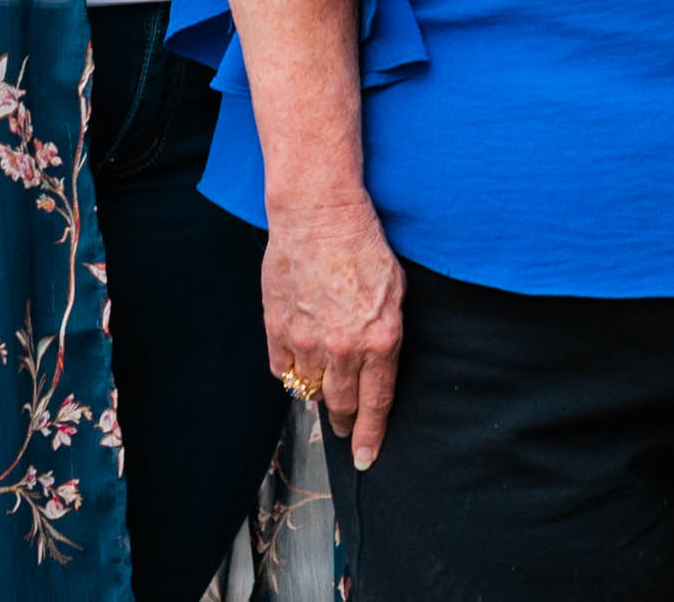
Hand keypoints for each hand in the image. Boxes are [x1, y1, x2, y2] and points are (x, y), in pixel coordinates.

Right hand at [266, 192, 408, 467]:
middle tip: (345, 428)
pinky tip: (299, 365)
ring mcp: (307, 341)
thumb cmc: (365, 248)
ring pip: (311, 389)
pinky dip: (292, 372)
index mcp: (380, 341)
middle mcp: (343, 348)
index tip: (367, 458)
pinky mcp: (277, 329)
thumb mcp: (396, 293)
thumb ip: (385, 337)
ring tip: (323, 392)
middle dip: (345, 421)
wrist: (319, 216)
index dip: (371, 435)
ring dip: (318, 394)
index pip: (376, 404)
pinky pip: (283, 369)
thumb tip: (374, 369)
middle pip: (342, 403)